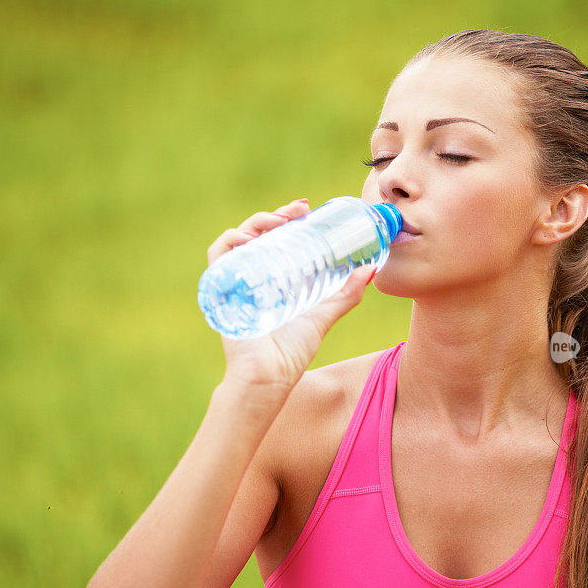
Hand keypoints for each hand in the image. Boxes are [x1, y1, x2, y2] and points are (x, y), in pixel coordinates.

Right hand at [205, 197, 376, 391]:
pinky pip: (217, 256)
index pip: (276, 239)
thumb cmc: (290, 353)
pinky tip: (250, 236)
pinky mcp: (221, 290)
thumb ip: (346, 295)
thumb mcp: (323, 316)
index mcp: (274, 278)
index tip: (307, 209)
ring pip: (238, 239)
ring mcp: (235, 281)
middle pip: (258, 234)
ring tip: (280, 221)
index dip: (288, 219)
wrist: (268, 378)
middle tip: (299, 210)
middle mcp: (253, 276)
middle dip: (276, 215)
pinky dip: (230, 240)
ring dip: (257, 222)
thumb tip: (371, 270)